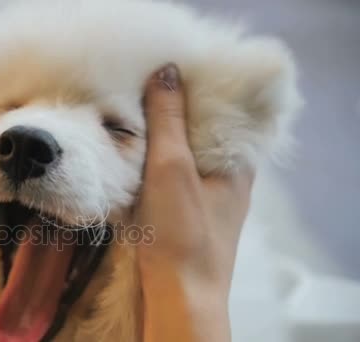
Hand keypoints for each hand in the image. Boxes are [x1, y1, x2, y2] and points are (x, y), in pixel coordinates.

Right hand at [133, 64, 253, 341]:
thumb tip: (166, 69)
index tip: (168, 71)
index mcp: (237, 164)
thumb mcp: (173, 167)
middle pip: (199, 133)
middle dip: (171, 113)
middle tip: (141, 88)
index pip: (221, 113)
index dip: (196, 90)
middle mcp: (226, 179)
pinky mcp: (183, 215)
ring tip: (131, 113)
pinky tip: (131, 154)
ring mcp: (205, 198)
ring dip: (158, 139)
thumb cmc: (183, 230)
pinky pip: (168, 177)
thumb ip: (169, 119)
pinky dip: (151, 163)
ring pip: (181, 156)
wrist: (178, 295)